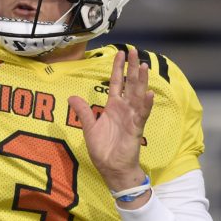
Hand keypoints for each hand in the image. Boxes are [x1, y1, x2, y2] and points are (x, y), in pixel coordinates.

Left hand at [68, 48, 154, 206]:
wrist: (111, 169)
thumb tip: (72, 97)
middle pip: (130, 84)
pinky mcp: (135, 129)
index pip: (117, 83)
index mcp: (113, 107)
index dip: (118, 68)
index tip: (120, 53)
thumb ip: (83, 111)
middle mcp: (124, 109)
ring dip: (141, 81)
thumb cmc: (103, 149)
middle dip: (132, 68)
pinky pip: (141, 115)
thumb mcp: (89, 127)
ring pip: (138, 95)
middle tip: (134, 51)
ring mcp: (131, 118)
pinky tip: (149, 93)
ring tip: (144, 66)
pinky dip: (145, 104)